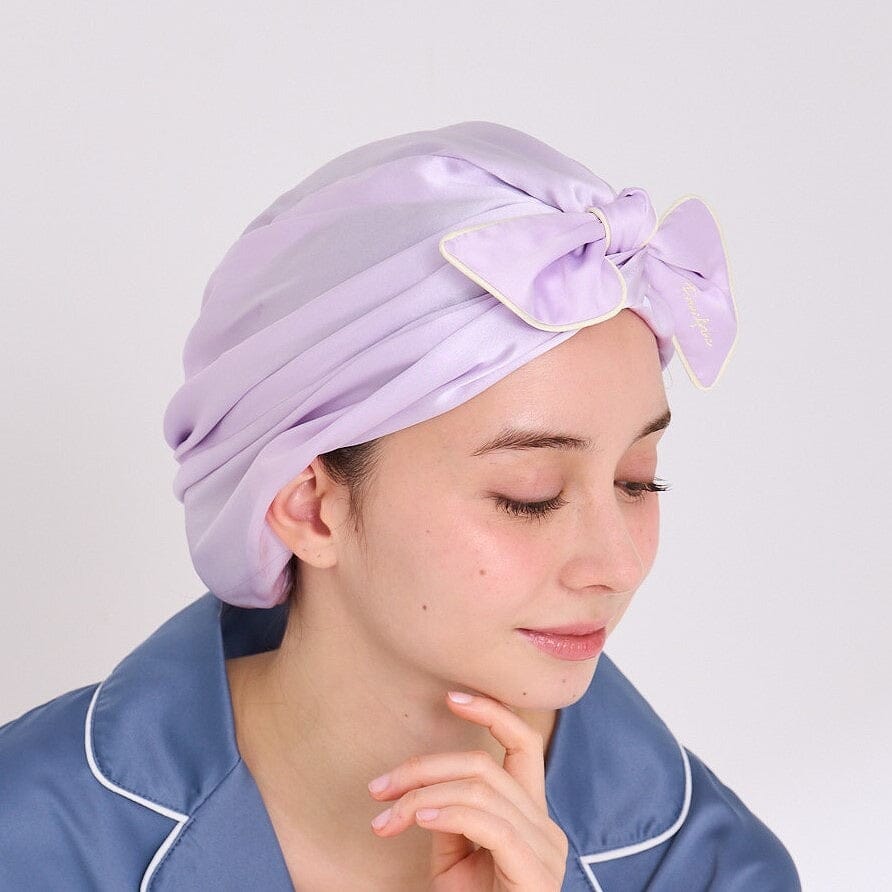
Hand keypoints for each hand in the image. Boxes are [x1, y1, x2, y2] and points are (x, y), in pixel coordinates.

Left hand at [367, 690, 568, 889]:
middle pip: (482, 766)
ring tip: (388, 817)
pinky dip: (448, 813)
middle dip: (423, 768)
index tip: (450, 697)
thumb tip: (420, 793)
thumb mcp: (454, 860)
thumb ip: (448, 818)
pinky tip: (418, 820)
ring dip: (422, 796)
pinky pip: (488, 822)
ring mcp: (544, 847)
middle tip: (379, 788)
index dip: (491, 712)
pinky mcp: (535, 870)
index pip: (523, 744)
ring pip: (479, 789)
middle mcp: (545, 824)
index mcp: (530, 813)